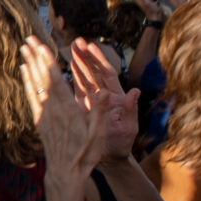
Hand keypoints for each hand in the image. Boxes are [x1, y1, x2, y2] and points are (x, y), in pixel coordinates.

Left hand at [21, 35, 100, 188]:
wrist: (65, 173)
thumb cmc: (85, 154)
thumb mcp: (98, 135)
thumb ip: (99, 112)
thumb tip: (104, 93)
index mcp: (68, 110)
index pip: (56, 81)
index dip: (48, 62)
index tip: (41, 46)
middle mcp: (52, 109)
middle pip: (41, 78)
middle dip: (35, 57)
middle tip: (27, 39)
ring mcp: (43, 114)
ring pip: (34, 84)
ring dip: (29, 64)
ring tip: (23, 48)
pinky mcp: (39, 120)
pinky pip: (31, 95)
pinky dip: (27, 80)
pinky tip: (24, 71)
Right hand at [66, 37, 139, 164]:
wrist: (111, 159)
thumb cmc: (122, 144)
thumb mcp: (129, 127)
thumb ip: (130, 109)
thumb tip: (136, 91)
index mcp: (116, 98)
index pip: (107, 74)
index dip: (99, 59)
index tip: (91, 46)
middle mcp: (104, 96)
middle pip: (94, 72)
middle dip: (86, 56)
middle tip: (76, 41)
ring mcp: (93, 101)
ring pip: (84, 78)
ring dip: (78, 63)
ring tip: (69, 48)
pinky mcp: (83, 108)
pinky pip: (76, 89)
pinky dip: (71, 78)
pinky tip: (64, 67)